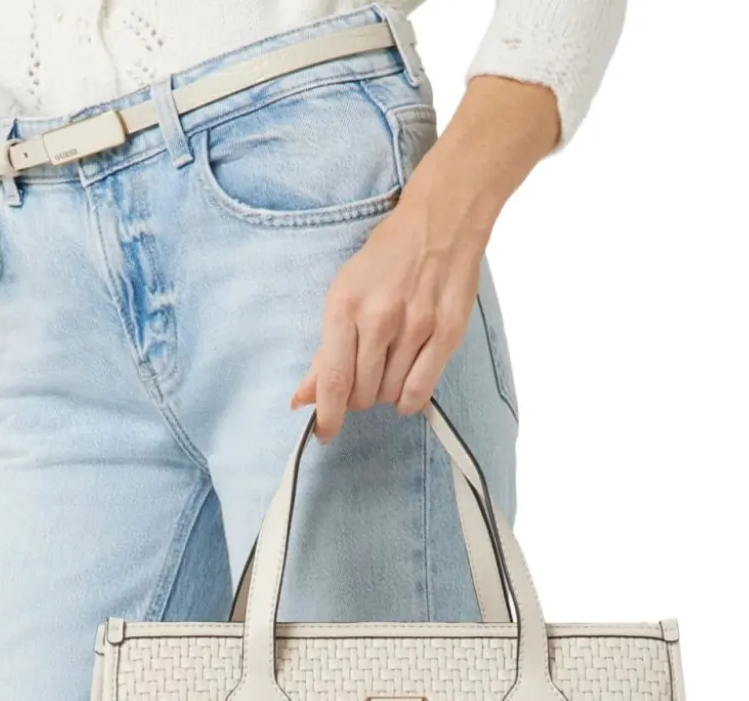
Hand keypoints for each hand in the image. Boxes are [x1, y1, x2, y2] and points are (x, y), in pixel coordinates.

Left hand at [293, 75, 558, 440]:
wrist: (440, 219)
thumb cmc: (387, 258)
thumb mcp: (344, 294)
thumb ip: (324, 351)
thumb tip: (302, 399)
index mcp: (345, 306)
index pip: (333, 379)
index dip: (327, 416)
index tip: (325, 434)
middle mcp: (379, 317)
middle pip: (361, 393)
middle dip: (358, 398)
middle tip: (365, 377)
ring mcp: (416, 325)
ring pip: (389, 394)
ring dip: (384, 393)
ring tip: (388, 368)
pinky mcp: (446, 332)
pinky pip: (420, 390)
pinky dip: (409, 400)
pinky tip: (406, 387)